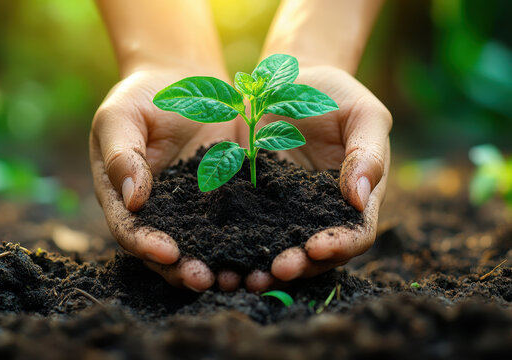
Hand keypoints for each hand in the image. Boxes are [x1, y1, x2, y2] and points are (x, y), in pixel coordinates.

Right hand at [90, 69, 242, 291]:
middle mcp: (159, 211)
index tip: (168, 253)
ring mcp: (193, 207)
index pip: (130, 230)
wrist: (183, 80)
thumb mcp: (121, 116)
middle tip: (206, 279)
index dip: (146, 245)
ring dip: (218, 264)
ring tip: (238, 277)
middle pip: (167, 250)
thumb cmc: (142, 95)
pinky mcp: (225, 196)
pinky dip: (246, 239)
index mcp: (124, 197)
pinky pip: (236, 221)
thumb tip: (133, 200)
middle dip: (184, 269)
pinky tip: (263, 249)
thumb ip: (122, 155)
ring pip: (203, 244)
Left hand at [246, 66, 391, 285]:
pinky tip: (220, 254)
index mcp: (355, 198)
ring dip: (265, 267)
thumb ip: (367, 154)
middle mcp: (321, 213)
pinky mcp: (253, 202)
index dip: (340, 245)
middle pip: (317, 254)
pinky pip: (247, 228)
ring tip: (246, 277)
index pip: (356, 233)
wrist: (288, 80)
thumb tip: (359, 199)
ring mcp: (285, 210)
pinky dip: (237, 245)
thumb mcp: (363, 114)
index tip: (317, 247)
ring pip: (280, 248)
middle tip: (276, 270)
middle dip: (299, 266)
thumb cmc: (335, 94)